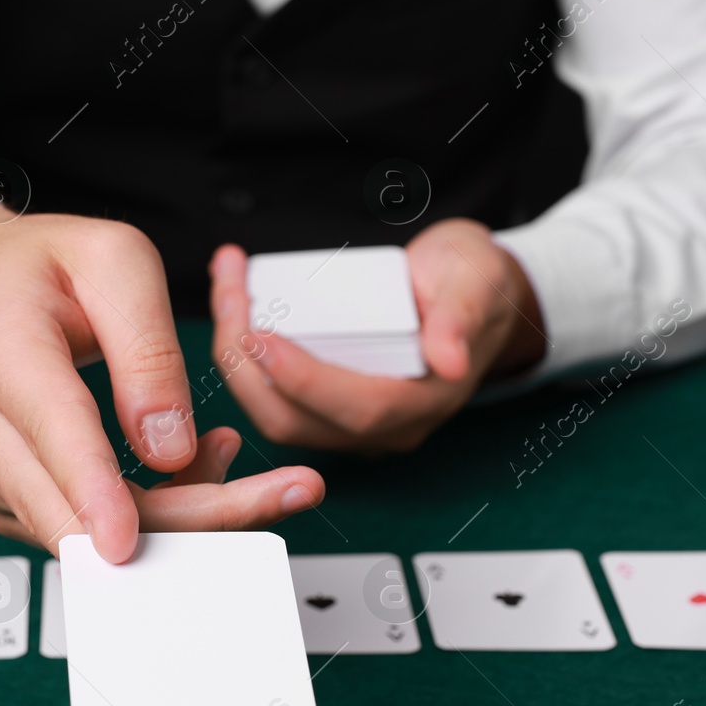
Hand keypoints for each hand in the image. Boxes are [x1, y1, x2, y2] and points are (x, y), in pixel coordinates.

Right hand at [0, 184, 324, 560]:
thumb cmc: (37, 269)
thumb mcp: (112, 260)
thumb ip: (147, 348)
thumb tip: (171, 447)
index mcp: (1, 351)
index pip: (52, 433)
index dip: (93, 492)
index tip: (125, 542)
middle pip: (79, 509)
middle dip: (190, 516)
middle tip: (286, 492)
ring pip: (90, 535)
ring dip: (181, 510)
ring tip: (226, 448)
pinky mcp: (11, 504)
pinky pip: (86, 532)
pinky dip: (151, 513)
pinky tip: (184, 465)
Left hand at [209, 218, 545, 451]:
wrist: (472, 289)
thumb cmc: (474, 280)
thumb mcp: (476, 281)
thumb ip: (463, 316)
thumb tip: (450, 361)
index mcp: (425, 402)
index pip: (356, 408)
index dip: (302, 379)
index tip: (259, 332)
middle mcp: (386, 425)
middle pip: (297, 420)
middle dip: (248, 365)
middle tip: (231, 296)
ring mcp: (353, 421)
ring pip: (274, 412)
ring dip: (236, 357)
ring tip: (228, 287)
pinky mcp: (329, 403)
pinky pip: (273, 395)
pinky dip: (243, 353)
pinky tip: (233, 300)